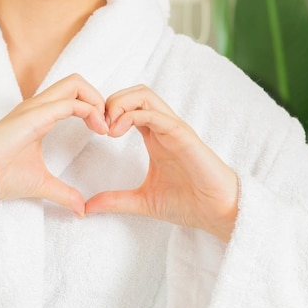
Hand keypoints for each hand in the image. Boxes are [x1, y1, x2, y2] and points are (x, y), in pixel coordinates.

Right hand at [0, 74, 108, 216]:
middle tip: (108, 125)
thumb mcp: (41, 184)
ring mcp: (35, 108)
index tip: (104, 132)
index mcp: (39, 116)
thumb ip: (63, 193)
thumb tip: (80, 209)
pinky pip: (69, 103)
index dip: (93, 108)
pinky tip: (98, 129)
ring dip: (96, 100)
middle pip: (76, 82)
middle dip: (98, 98)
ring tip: (104, 125)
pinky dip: (90, 111)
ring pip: (74, 84)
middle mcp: (37, 106)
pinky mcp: (34, 116)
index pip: (73, 96)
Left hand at [85, 85, 238, 241]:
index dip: (107, 112)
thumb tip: (88, 207)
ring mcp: (173, 129)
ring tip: (107, 128)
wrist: (219, 214)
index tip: (94, 132)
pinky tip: (117, 133)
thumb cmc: (189, 203)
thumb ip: (115, 200)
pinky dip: (132, 116)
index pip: (129, 106)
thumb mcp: (142, 201)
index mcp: (154, 136)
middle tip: (97, 126)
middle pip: (135, 93)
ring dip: (119, 104)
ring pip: (144, 95)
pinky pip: (155, 114)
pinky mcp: (183, 135)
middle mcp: (163, 127)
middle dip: (110, 102)